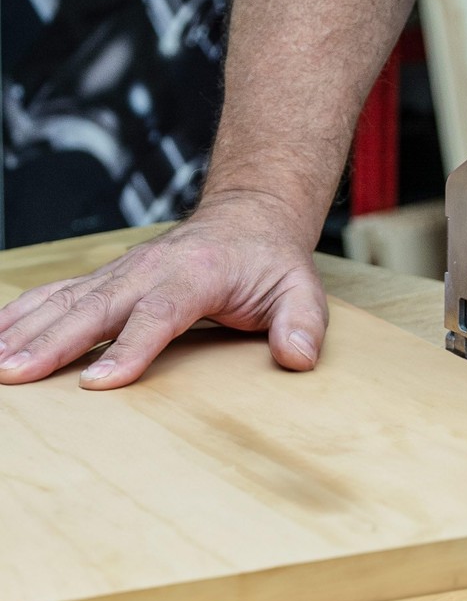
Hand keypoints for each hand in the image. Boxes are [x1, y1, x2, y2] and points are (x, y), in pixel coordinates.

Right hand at [0, 194, 328, 388]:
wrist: (250, 217)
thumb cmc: (272, 261)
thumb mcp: (302, 290)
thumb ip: (303, 323)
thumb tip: (299, 358)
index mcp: (198, 273)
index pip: (159, 313)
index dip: (130, 348)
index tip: (98, 383)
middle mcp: (152, 267)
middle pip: (98, 306)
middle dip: (53, 341)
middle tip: (14, 374)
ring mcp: (126, 270)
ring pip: (69, 298)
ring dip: (27, 328)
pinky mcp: (112, 276)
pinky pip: (61, 292)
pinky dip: (25, 311)